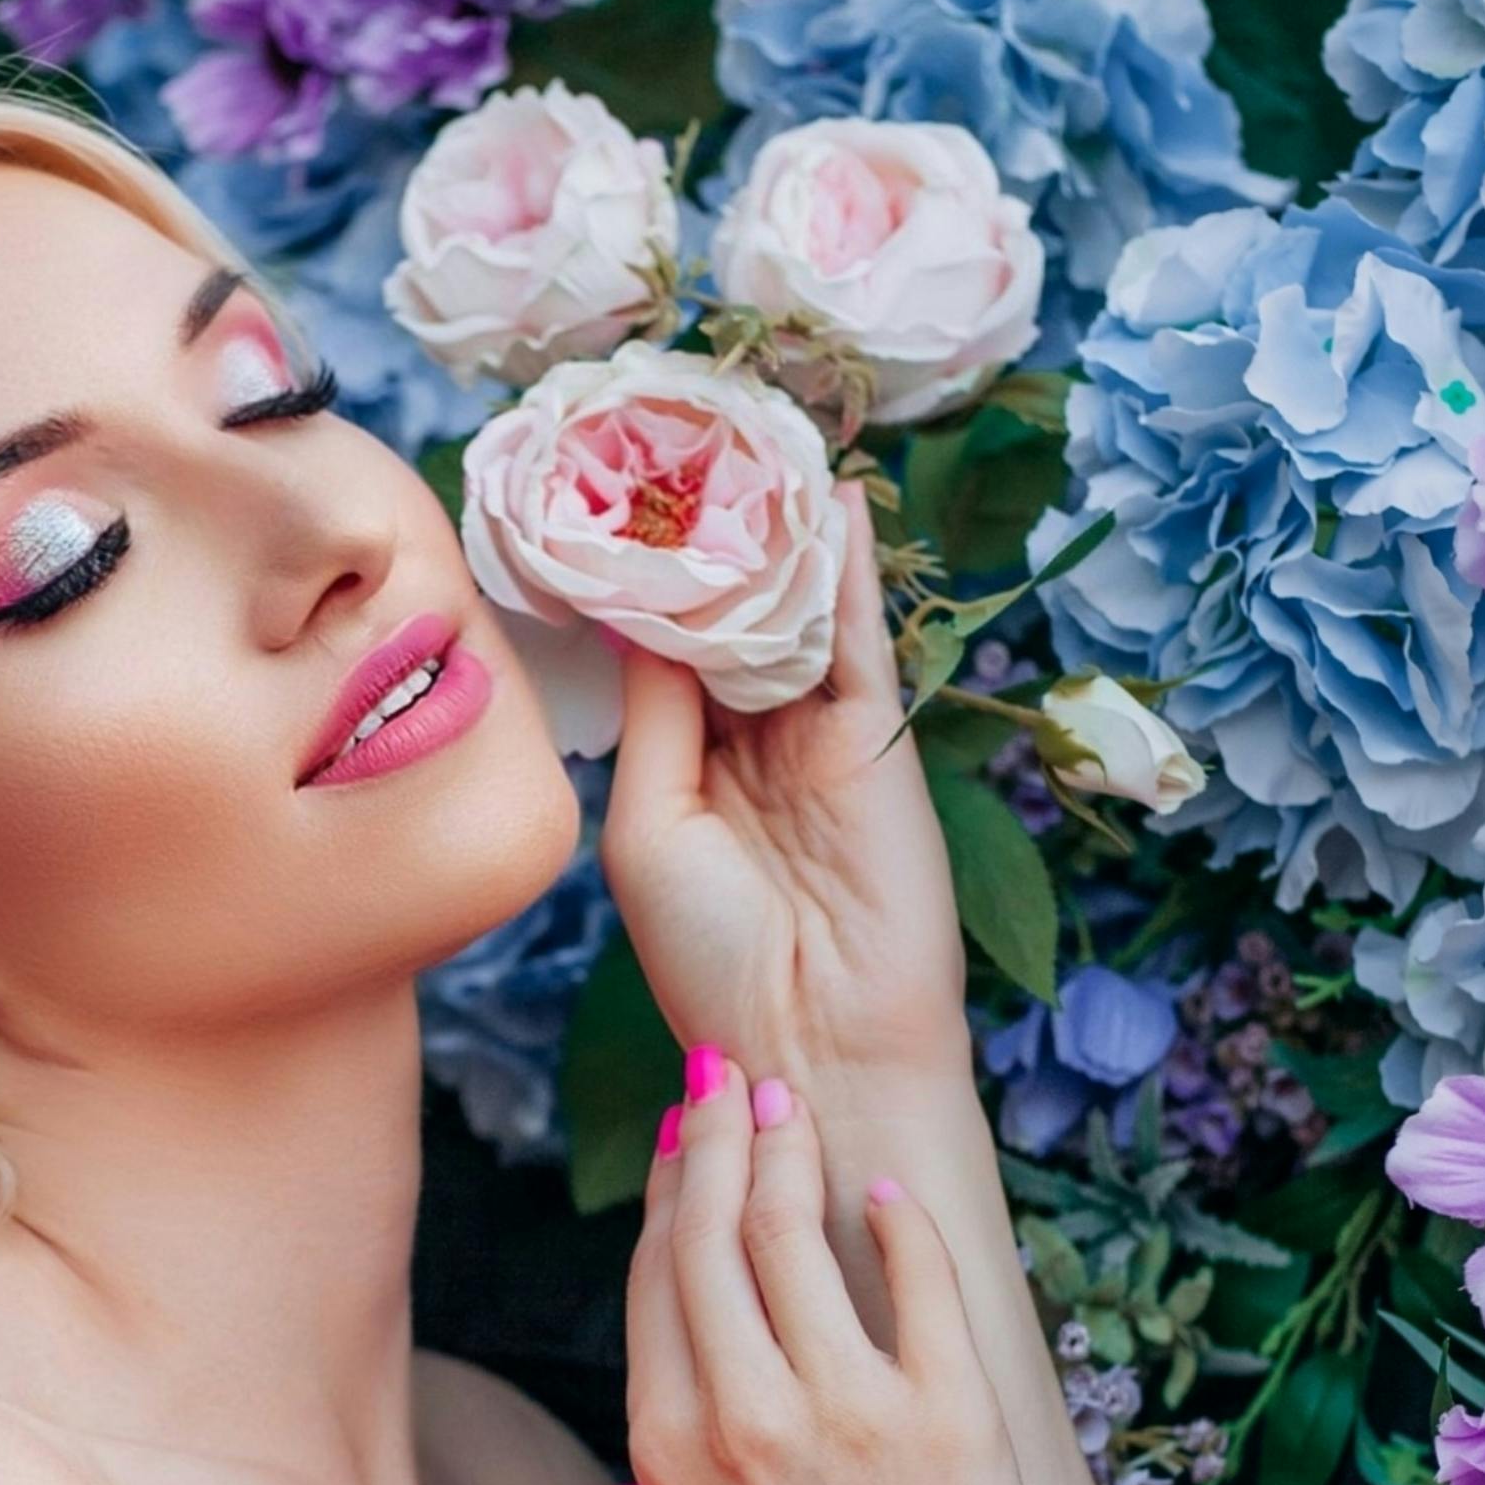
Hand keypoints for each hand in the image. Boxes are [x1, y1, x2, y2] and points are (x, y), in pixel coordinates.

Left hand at [598, 486, 969, 1088]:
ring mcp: (815, 735)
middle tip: (678, 443)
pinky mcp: (876, 735)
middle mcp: (749, 744)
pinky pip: (855, 636)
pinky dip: (845, 568)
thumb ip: (653, 718)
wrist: (815, 1043)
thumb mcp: (646, 829)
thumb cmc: (710, 959)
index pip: (661, 653)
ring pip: (788, 614)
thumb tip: (643, 612)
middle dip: (705, 541)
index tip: (608, 500)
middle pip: (727, 619)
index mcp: (683, 772)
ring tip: (747, 442)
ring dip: (772, 536)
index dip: (641, 582)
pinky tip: (831, 498)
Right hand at [627, 1061, 1040, 1484]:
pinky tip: (886, 1196)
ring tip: (797, 1107)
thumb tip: (695, 1325)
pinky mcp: (946, 1419)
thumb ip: (685, 1427)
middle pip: (714, 1229)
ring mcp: (847, 1412)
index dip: (667, 1185)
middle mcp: (745, 1413)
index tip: (682, 1131)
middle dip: (719, 1134)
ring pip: (797, 1235)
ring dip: (791, 1153)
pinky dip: (896, 1223)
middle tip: (736, 1075)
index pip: (657, 1272)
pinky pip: (918, 1282)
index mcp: (671, 1442)